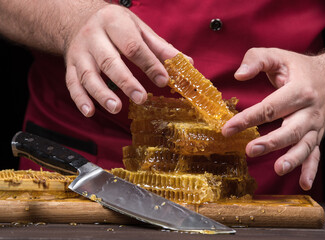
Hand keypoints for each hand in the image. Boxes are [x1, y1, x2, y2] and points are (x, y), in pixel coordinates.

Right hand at [64, 3, 180, 116]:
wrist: (78, 19)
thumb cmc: (114, 26)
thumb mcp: (138, 29)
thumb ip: (160, 48)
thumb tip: (186, 63)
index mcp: (114, 23)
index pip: (133, 46)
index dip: (149, 64)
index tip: (163, 80)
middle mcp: (94, 37)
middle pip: (109, 61)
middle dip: (126, 82)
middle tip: (141, 98)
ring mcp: (80, 52)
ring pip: (88, 75)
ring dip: (101, 94)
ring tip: (116, 108)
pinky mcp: (70, 65)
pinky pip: (72, 83)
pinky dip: (80, 99)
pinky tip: (90, 112)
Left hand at [222, 48, 324, 190]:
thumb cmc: (300, 68)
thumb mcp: (279, 56)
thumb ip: (256, 59)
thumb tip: (239, 75)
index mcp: (299, 90)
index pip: (270, 107)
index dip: (248, 118)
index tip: (227, 129)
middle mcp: (310, 111)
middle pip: (290, 129)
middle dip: (271, 142)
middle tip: (251, 150)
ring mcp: (315, 126)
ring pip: (305, 145)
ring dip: (292, 158)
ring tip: (279, 169)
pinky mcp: (317, 136)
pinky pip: (315, 154)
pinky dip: (311, 169)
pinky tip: (304, 183)